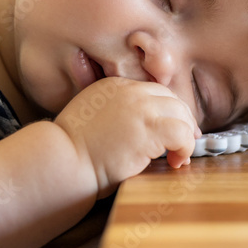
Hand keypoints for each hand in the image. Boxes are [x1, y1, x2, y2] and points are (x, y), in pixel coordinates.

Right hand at [55, 78, 199, 197]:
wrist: (62, 161)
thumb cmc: (72, 150)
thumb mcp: (93, 119)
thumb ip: (116, 114)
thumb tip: (141, 129)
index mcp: (115, 86)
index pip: (154, 92)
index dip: (168, 111)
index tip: (174, 128)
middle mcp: (130, 91)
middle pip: (172, 99)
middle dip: (183, 121)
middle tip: (185, 142)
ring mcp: (140, 108)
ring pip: (181, 114)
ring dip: (185, 136)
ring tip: (178, 156)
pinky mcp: (149, 129)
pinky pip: (182, 134)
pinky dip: (185, 147)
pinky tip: (176, 161)